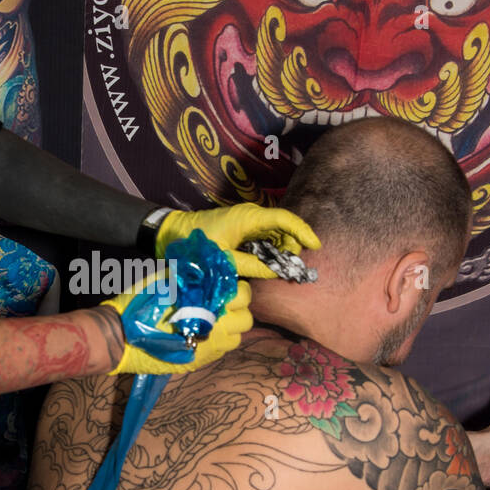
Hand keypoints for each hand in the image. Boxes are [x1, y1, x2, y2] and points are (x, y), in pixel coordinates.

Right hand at [101, 281, 251, 375]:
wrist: (120, 338)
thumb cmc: (139, 304)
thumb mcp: (163, 279)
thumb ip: (189, 273)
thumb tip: (207, 263)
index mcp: (208, 307)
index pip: (241, 295)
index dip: (235, 288)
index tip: (224, 285)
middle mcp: (215, 331)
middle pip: (245, 319)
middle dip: (236, 309)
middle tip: (220, 302)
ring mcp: (208, 350)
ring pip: (236, 337)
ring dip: (229, 327)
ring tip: (213, 319)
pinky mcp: (198, 361)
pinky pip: (221, 351)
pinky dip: (217, 340)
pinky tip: (200, 332)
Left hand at [155, 205, 319, 280]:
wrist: (174, 233)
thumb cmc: (196, 243)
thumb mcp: (223, 258)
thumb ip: (250, 265)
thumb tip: (274, 273)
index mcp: (248, 217)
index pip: (284, 219)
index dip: (302, 231)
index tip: (315, 246)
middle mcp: (252, 217)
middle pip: (284, 229)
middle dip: (292, 247)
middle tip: (291, 268)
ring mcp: (249, 224)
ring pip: (277, 237)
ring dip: (282, 252)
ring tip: (279, 270)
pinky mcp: (244, 233)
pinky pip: (265, 242)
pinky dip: (271, 253)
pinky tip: (269, 267)